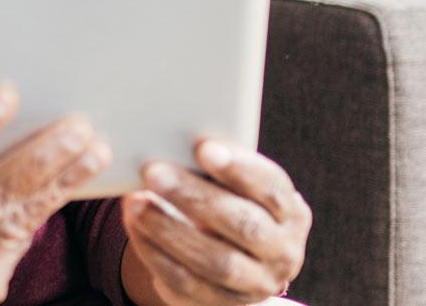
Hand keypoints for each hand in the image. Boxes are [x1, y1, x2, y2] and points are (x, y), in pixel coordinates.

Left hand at [121, 138, 310, 304]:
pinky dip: (156, 253)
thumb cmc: (228, 201)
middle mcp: (283, 252)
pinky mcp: (223, 305)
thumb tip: (172, 137)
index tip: (202, 147)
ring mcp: (256, 284)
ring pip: (216, 261)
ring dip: (169, 229)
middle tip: (153, 171)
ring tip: (134, 201)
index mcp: (291, 213)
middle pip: (244, 225)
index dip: (239, 169)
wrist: (230, 254)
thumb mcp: (232, 184)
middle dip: (195, 197)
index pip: (271, 189)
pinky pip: (187, 283)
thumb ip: (215, 166)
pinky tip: (135, 227)